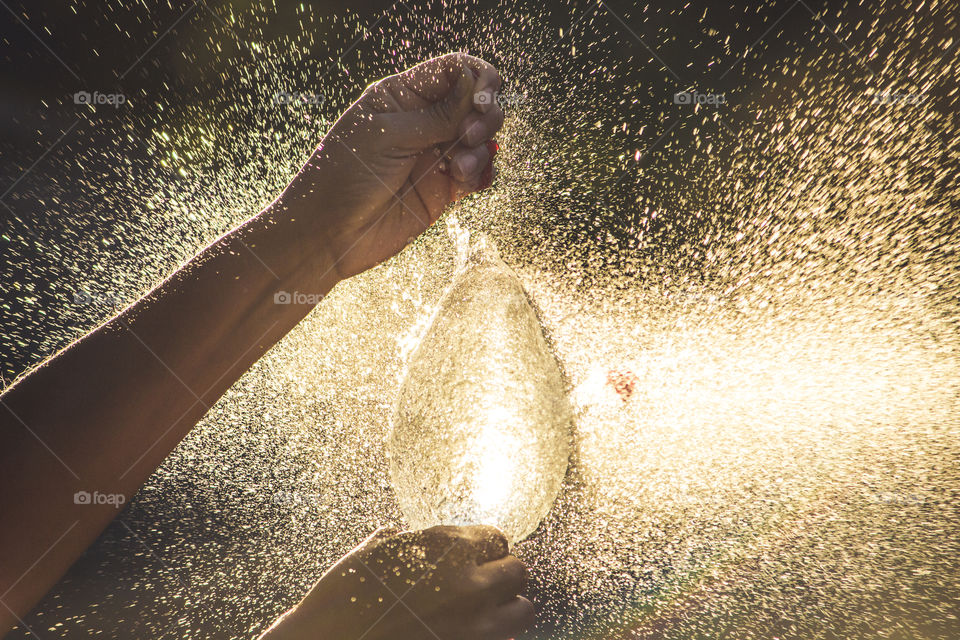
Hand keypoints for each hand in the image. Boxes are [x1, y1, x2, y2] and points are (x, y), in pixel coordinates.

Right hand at [259, 525, 534, 639]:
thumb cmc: (344, 594)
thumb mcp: (375, 550)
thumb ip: (407, 539)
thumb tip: (412, 537)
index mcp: (447, 546)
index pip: (497, 538)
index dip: (485, 549)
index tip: (474, 558)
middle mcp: (470, 581)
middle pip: (518, 571)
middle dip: (502, 576)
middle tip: (482, 586)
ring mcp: (474, 623)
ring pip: (523, 610)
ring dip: (508, 609)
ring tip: (486, 614)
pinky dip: (495, 638)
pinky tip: (470, 634)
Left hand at [285, 52, 503, 279]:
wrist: (328, 234)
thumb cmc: (344, 176)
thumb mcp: (389, 136)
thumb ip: (438, 114)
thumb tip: (478, 84)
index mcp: (402, 96)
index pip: (453, 70)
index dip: (478, 78)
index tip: (482, 99)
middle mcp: (422, 121)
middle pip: (475, 102)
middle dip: (484, 116)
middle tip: (469, 136)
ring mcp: (434, 155)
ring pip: (481, 139)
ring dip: (480, 150)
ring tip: (458, 169)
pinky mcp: (443, 188)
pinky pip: (478, 173)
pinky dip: (480, 174)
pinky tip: (463, 182)